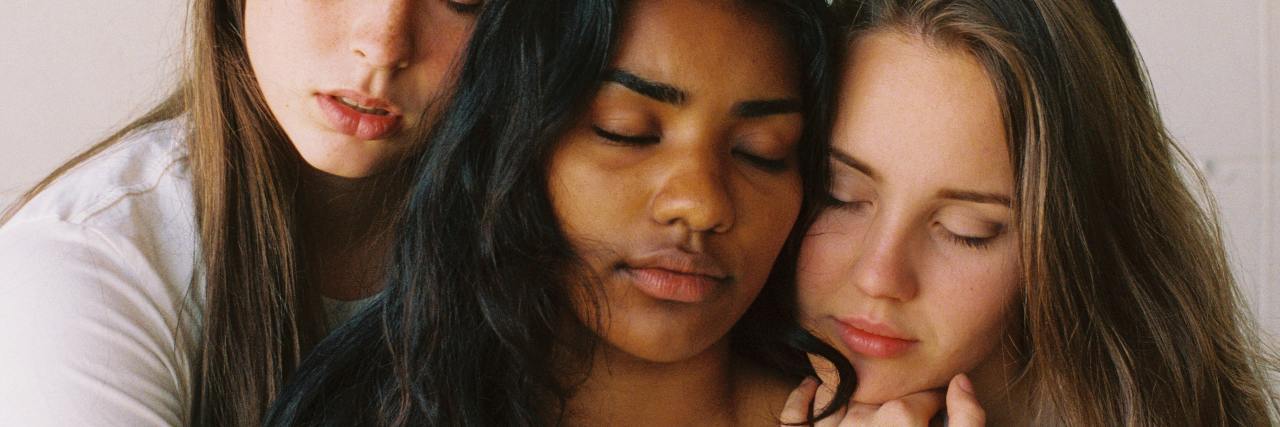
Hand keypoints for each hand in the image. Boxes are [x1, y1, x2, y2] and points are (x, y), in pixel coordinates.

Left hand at [780, 374, 985, 426]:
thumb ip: (969, 420)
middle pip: (876, 399)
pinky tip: (813, 388)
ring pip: (837, 399)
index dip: (932, 402)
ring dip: (849, 395)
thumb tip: (961, 382)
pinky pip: (797, 416)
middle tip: (907, 412)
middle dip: (896, 402)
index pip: (920, 400)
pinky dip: (802, 399)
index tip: (938, 407)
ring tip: (864, 400)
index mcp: (902, 424)